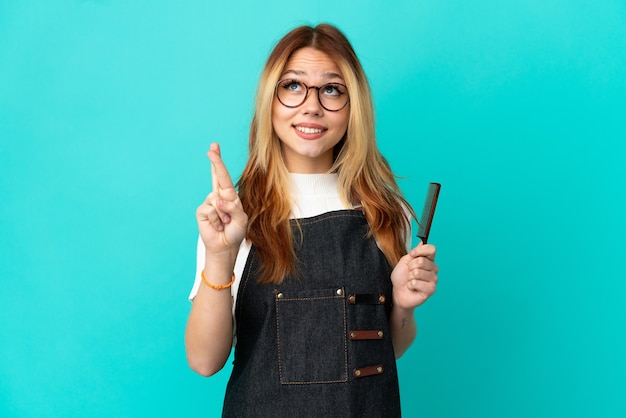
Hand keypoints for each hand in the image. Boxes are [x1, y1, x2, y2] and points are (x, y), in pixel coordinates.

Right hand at [195, 143, 247, 257]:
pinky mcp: (202, 212)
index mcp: (230, 195)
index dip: (218, 162)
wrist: (225, 246)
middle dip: (215, 162)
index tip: (213, 149)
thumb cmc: (235, 231)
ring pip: (216, 200)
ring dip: (224, 214)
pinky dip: (217, 219)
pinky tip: (218, 226)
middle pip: (216, 176)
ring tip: (226, 223)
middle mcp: (219, 196)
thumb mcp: (241, 218)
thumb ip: (233, 207)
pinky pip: (210, 210)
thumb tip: (218, 200)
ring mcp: (209, 203)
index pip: (223, 176)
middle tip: (212, 147)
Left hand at [390, 243, 437, 309]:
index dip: (420, 250)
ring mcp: (433, 279)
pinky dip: (411, 285)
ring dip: (410, 277)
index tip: (412, 254)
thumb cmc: (401, 277)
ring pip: (418, 272)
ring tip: (410, 281)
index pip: (431, 249)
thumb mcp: (405, 261)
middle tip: (409, 273)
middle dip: (410, 267)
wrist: (397, 292)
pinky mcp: (431, 289)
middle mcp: (433, 269)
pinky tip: (412, 287)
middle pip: (422, 261)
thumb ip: (415, 252)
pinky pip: (417, 283)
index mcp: (428, 260)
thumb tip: (422, 241)